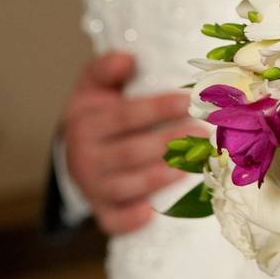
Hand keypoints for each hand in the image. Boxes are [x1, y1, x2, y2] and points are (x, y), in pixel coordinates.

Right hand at [63, 52, 202, 234]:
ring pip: (125, 185)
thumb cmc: (99, 113)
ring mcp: (93, 186)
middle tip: (203, 134)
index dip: (156, 109)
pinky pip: (112, 220)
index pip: (124, 116)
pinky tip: (150, 214)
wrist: (75, 151)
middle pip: (129, 152)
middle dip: (168, 144)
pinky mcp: (101, 210)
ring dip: (159, 178)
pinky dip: (128, 220)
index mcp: (86, 122)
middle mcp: (85, 156)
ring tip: (193, 167)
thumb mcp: (95, 87)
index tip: (187, 101)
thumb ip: (106, 69)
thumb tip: (127, 58)